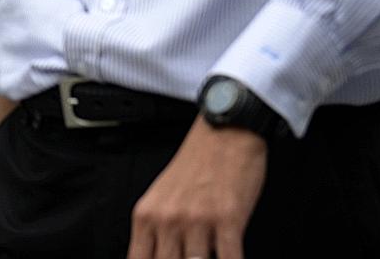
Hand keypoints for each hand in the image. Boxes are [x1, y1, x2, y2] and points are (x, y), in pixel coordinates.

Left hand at [126, 117, 266, 258]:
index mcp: (147, 215)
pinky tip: (232, 257)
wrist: (224, 133)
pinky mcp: (228, 219)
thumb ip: (154, 230)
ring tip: (209, 255)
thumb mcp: (160, 197)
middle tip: (189, 258)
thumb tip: (154, 256)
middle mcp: (168, 219)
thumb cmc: (196, 165)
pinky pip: (229, 258)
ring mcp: (197, 220)